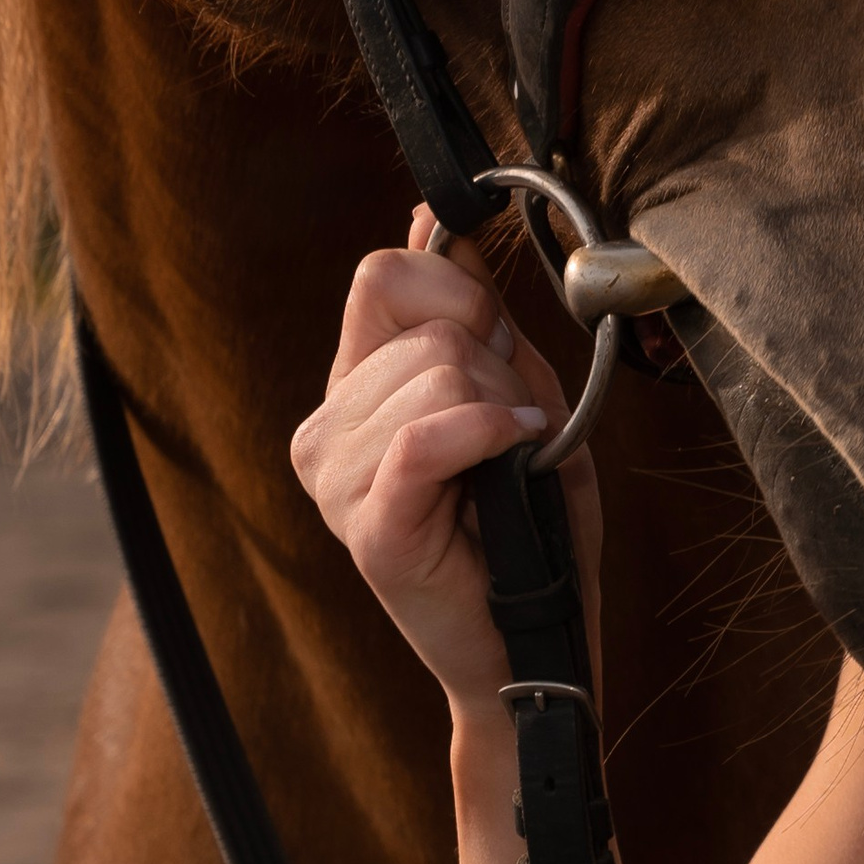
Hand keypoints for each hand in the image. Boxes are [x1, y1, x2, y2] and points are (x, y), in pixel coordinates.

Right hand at [290, 208, 602, 721]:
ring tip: (507, 465)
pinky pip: (427, 439)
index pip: (382, 274)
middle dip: (500, 366)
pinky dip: (490, 435)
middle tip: (514, 431)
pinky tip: (513, 460)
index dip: (461, 292)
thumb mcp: (514, 392)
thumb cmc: (531, 523)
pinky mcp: (368, 528)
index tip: (500, 345)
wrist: (537, 640)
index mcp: (354, 386)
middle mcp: (326, 427)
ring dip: (504, 411)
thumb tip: (433, 222)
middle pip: (425, 324)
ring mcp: (335, 479)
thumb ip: (473, 313)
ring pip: (437, 374)